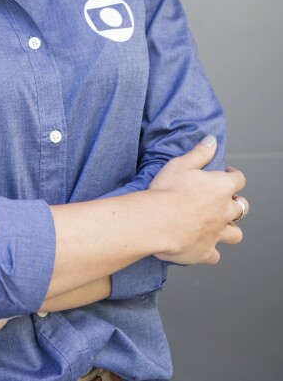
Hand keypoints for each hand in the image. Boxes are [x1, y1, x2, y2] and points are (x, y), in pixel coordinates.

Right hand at [148, 137, 248, 264]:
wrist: (155, 220)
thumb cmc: (167, 190)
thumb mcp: (181, 163)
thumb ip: (200, 152)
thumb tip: (212, 141)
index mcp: (221, 187)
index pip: (239, 179)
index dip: (233, 175)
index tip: (226, 173)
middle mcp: (224, 211)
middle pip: (242, 208)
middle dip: (235, 203)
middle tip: (222, 200)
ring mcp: (217, 234)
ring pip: (235, 234)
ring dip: (230, 229)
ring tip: (220, 225)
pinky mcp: (205, 252)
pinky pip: (215, 255)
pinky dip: (211, 251)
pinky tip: (203, 246)